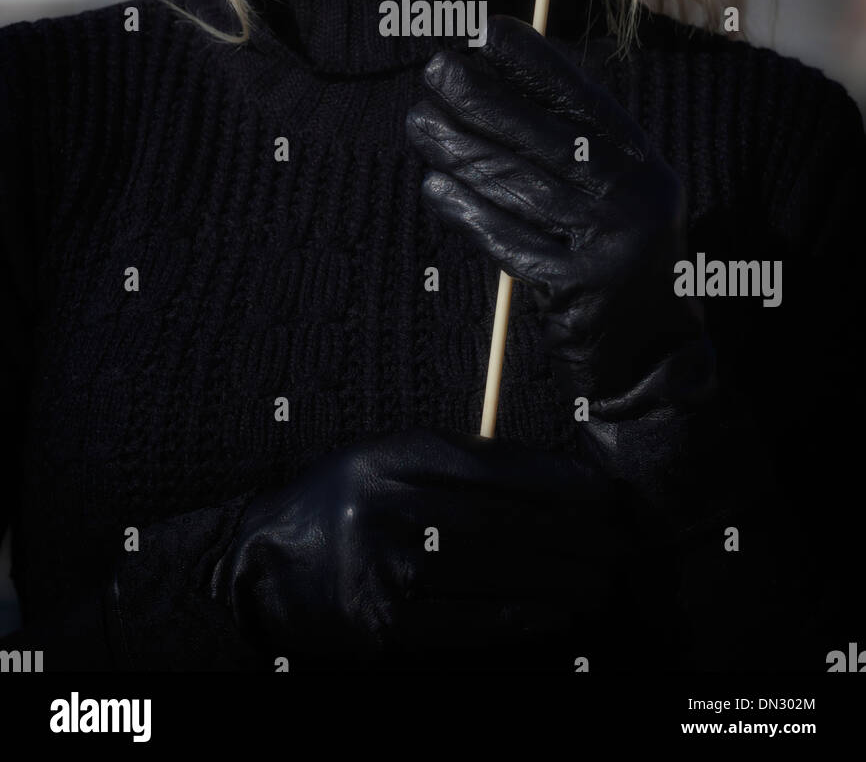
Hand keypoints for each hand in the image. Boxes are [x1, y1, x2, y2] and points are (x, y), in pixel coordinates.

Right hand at [210, 426, 663, 669]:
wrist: (263, 572)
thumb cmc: (341, 509)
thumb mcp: (383, 464)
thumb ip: (451, 465)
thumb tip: (548, 483)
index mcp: (387, 457)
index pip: (488, 465)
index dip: (553, 479)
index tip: (599, 491)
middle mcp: (384, 509)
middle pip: (501, 519)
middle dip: (571, 532)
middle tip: (618, 538)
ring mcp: (384, 572)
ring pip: (495, 572)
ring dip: (561, 577)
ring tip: (601, 577)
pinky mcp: (385, 629)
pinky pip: (472, 623)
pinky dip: (523, 617)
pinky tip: (558, 612)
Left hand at [405, 13, 712, 419]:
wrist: (654, 356)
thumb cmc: (615, 257)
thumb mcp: (611, 192)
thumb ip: (568, 146)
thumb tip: (493, 82)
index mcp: (643, 162)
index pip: (584, 98)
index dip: (534, 60)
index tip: (486, 29)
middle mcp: (637, 196)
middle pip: (545, 135)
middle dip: (483, 98)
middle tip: (434, 69)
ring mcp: (611, 243)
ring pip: (519, 184)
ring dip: (460, 149)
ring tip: (419, 122)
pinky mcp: (580, 289)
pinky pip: (510, 241)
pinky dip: (468, 212)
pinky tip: (435, 187)